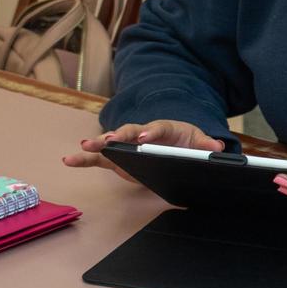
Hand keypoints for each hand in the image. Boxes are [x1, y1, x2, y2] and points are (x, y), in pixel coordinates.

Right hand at [62, 120, 225, 182]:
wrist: (177, 144)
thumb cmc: (186, 140)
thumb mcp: (199, 142)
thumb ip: (207, 146)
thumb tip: (217, 148)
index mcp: (165, 128)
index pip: (158, 127)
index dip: (151, 131)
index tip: (144, 137)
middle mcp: (142, 133)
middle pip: (129, 132)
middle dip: (119, 136)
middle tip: (110, 141)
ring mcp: (128, 145)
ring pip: (111, 143)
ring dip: (97, 144)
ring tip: (83, 147)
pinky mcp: (118, 157)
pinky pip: (100, 157)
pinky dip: (85, 159)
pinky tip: (69, 160)